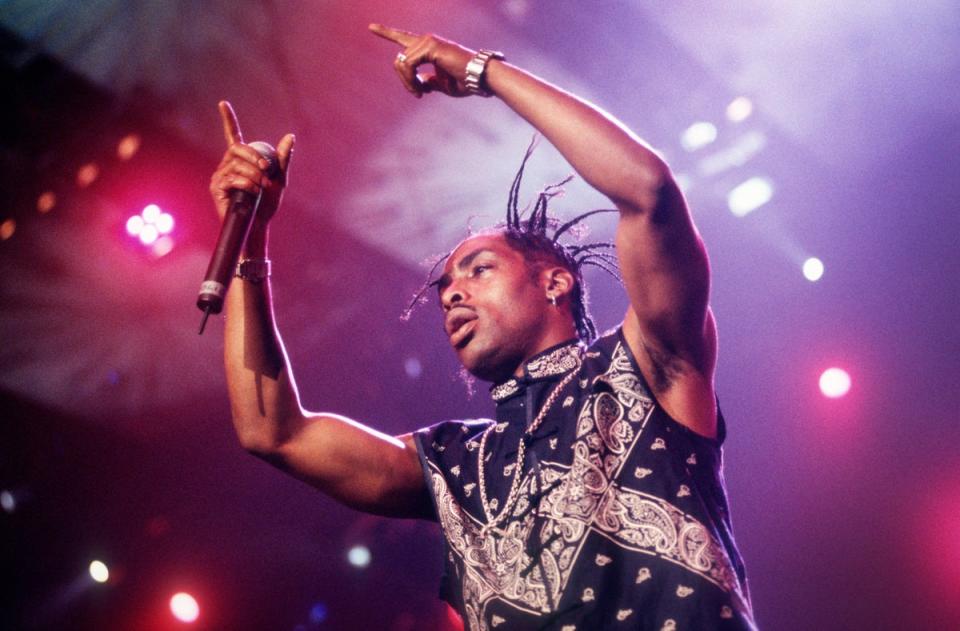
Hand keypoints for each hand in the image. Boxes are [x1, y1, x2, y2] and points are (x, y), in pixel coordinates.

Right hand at [209, 101, 294, 225]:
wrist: (259, 224)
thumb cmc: (267, 203)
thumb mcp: (279, 178)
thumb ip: (282, 158)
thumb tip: (290, 136)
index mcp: (240, 160)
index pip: (232, 135)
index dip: (228, 120)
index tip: (223, 104)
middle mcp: (227, 164)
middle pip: (237, 149)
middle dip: (255, 157)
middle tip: (267, 171)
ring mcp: (220, 176)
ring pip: (237, 165)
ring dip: (255, 176)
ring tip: (262, 188)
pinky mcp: (216, 188)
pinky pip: (232, 178)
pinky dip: (247, 184)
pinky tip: (252, 193)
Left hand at [368, 23, 478, 97]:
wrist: (479, 77)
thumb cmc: (464, 81)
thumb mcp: (441, 84)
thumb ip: (428, 81)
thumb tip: (419, 82)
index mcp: (428, 47)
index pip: (403, 38)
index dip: (386, 32)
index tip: (371, 27)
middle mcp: (426, 40)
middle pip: (399, 59)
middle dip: (404, 80)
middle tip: (418, 94)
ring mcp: (427, 41)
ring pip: (401, 63)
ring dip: (408, 82)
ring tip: (421, 93)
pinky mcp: (430, 46)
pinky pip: (408, 64)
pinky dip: (411, 79)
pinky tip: (422, 88)